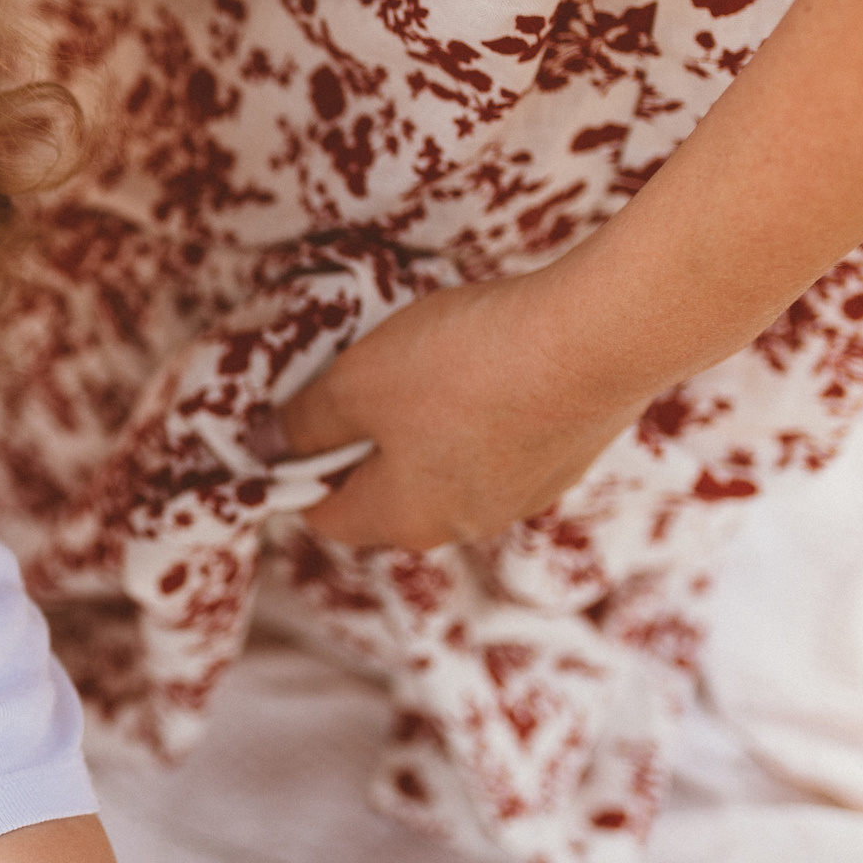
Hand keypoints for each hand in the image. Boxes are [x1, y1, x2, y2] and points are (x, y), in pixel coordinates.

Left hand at [278, 271, 651, 550]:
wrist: (596, 338)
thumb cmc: (462, 367)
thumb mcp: (354, 384)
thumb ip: (304, 421)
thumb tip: (266, 446)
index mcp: (405, 520)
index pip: (328, 517)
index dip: (298, 471)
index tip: (293, 423)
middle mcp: (466, 523)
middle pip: (388, 495)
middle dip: (361, 444)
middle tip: (353, 381)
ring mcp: (524, 492)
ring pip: (446, 466)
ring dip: (422, 423)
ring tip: (420, 363)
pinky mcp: (566, 453)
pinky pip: (498, 440)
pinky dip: (477, 408)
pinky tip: (481, 361)